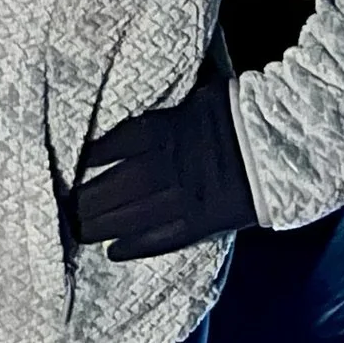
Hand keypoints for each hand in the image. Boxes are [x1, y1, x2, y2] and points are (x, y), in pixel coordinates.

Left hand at [70, 81, 260, 260]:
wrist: (281, 145)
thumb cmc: (239, 111)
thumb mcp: (197, 95)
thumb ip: (168, 104)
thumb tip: (145, 90)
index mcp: (164, 129)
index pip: (113, 145)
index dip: (90, 158)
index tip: (69, 166)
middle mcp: (166, 165)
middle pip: (114, 185)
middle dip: (86, 199)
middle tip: (62, 208)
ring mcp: (183, 197)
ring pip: (131, 215)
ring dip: (101, 225)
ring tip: (77, 231)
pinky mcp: (202, 223)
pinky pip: (162, 239)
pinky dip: (136, 247)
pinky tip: (113, 253)